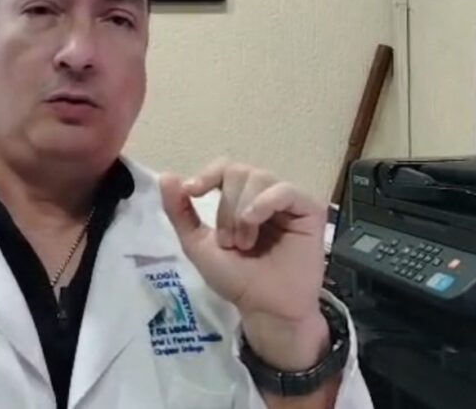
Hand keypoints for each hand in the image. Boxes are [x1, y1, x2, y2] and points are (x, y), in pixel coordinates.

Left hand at [160, 158, 329, 370]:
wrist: (265, 308)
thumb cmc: (236, 279)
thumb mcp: (198, 244)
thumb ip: (180, 212)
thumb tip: (166, 176)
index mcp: (240, 199)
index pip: (224, 168)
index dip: (207, 174)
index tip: (191, 191)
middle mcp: (264, 195)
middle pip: (237, 172)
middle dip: (225, 207)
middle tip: (229, 243)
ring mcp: (288, 201)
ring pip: (258, 178)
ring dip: (241, 213)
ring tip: (245, 244)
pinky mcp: (310, 210)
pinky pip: (283, 190)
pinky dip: (262, 204)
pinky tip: (253, 222)